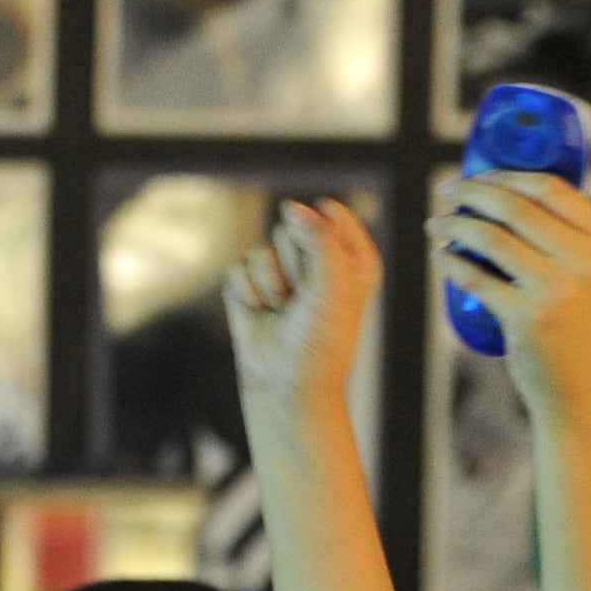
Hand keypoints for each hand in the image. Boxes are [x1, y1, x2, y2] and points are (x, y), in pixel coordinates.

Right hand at [226, 199, 382, 421]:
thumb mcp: (335, 285)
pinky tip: (262, 314)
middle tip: (304, 300)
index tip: (326, 273)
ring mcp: (281, 271)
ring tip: (284, 311)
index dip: (323, 240)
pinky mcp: (249, 283)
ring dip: (272, 285)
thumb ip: (319, 238)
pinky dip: (249, 294)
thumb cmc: (321, 341)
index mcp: (351, 258)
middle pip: (292, 228)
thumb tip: (289, 207)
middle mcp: (316, 260)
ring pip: (263, 249)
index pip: (333, 217)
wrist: (286, 383)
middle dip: (295, 266)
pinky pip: (238, 267)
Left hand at [429, 174, 590, 418]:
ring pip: (490, 237)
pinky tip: (441, 256)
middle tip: (448, 194)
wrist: (586, 397)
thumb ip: (572, 242)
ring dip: (454, 224)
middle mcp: (586, 263)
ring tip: (437, 224)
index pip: (551, 188)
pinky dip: (450, 261)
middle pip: (516, 207)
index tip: (478, 175)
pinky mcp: (527, 319)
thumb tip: (517, 196)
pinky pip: (475, 276)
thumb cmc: (582, 334)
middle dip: (472, 191)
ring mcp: (557, 291)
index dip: (507, 174)